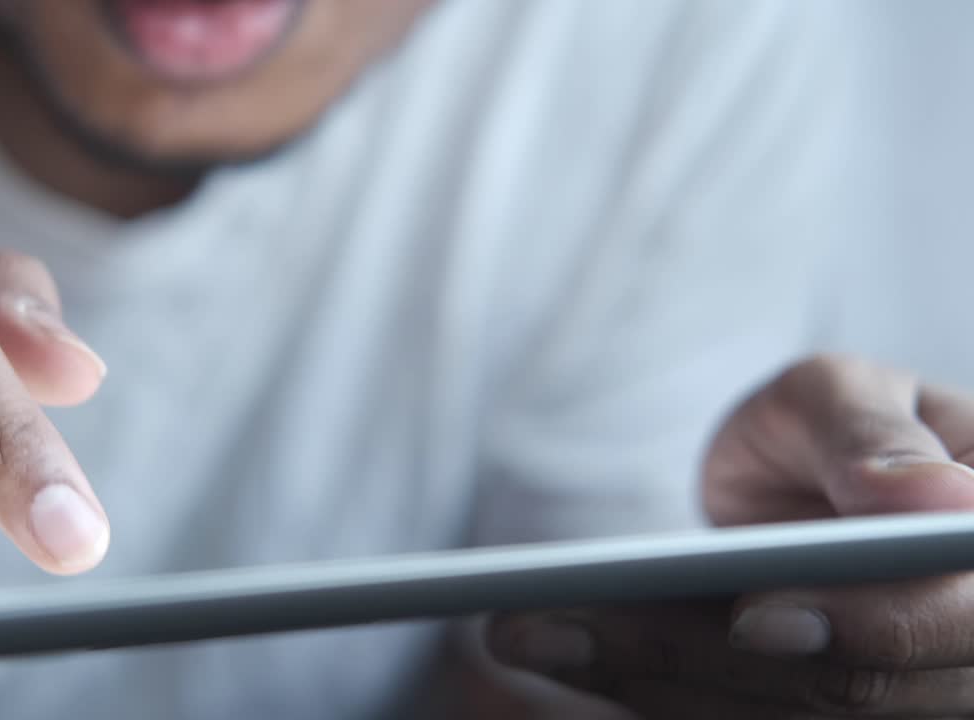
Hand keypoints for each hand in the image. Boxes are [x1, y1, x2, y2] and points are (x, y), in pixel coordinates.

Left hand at [486, 354, 973, 717]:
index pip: (953, 618)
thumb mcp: (845, 395)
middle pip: (846, 693)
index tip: (750, 617)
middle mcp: (962, 657)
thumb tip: (932, 499)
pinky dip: (648, 700)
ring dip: (648, 687)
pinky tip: (557, 668)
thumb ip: (875, 437)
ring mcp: (902, 703)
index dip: (861, 625)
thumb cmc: (834, 428)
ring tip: (526, 637)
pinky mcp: (819, 719)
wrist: (809, 491)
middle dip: (689, 660)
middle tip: (552, 628)